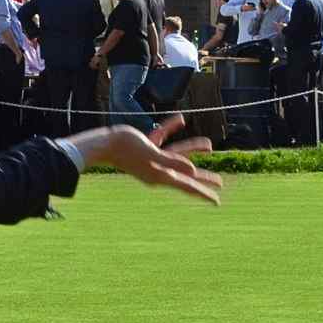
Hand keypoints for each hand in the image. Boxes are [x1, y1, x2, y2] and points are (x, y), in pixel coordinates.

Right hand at [80, 117, 222, 204]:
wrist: (103, 144)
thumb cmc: (126, 149)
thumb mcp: (152, 154)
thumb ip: (172, 162)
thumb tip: (192, 169)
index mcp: (161, 175)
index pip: (187, 185)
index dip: (203, 193)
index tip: (217, 202)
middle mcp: (158, 169)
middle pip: (186, 175)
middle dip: (203, 178)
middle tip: (219, 183)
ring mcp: (153, 158)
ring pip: (179, 155)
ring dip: (194, 149)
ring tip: (209, 146)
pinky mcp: (146, 147)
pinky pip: (164, 138)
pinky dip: (172, 130)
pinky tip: (180, 120)